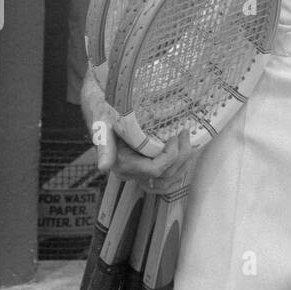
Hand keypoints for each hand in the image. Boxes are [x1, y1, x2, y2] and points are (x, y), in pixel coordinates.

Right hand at [80, 68, 195, 187]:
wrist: (105, 109)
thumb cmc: (106, 114)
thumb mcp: (103, 125)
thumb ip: (104, 145)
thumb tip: (103, 167)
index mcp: (123, 164)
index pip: (154, 170)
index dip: (169, 156)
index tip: (174, 136)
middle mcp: (132, 172)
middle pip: (165, 177)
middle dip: (181, 156)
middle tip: (184, 133)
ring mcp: (140, 172)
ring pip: (169, 180)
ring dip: (184, 162)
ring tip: (187, 140)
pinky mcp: (147, 167)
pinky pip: (168, 177)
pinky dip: (180, 166)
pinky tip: (186, 149)